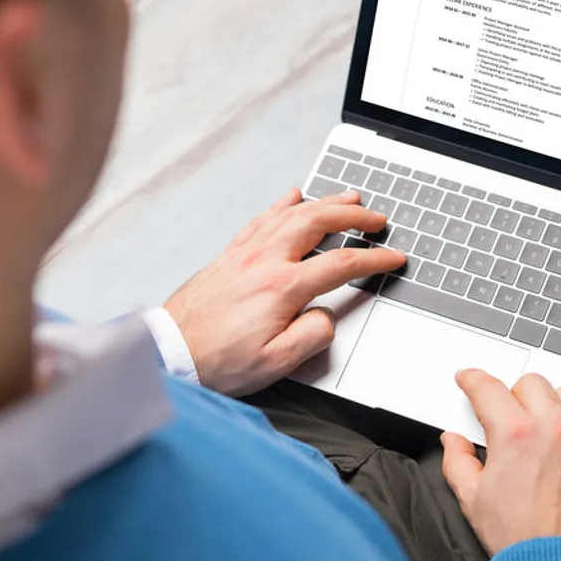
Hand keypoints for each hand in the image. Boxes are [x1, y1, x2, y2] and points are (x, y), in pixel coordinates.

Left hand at [164, 187, 405, 395]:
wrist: (168, 353)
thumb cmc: (217, 362)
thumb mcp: (276, 364)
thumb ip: (311, 336)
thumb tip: (327, 315)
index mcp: (281, 288)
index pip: (341, 265)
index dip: (373, 259)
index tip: (392, 257)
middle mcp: (264, 262)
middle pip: (318, 222)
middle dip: (353, 216)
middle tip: (376, 218)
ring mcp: (245, 254)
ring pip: (291, 214)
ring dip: (324, 202)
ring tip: (348, 198)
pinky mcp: (229, 256)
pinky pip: (261, 219)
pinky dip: (282, 204)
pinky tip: (292, 196)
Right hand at [440, 369, 560, 554]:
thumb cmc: (521, 539)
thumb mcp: (473, 500)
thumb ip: (458, 461)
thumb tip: (453, 442)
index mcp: (514, 434)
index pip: (488, 387)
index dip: (472, 379)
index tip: (469, 380)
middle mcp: (552, 428)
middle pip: (530, 383)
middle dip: (513, 394)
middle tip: (507, 416)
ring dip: (551, 405)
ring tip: (542, 426)